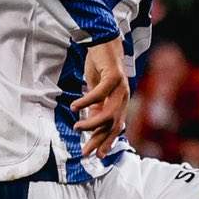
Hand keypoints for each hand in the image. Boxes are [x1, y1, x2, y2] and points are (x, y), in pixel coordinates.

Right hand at [73, 37, 129, 158]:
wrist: (104, 42)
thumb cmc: (100, 67)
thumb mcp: (96, 90)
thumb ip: (96, 106)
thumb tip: (89, 123)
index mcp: (120, 103)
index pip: (114, 128)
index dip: (105, 142)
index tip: (96, 156)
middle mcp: (123, 97)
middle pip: (113, 125)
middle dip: (99, 140)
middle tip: (85, 151)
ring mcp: (120, 88)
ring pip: (108, 113)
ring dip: (92, 123)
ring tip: (77, 127)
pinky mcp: (113, 77)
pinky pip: (99, 94)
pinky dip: (86, 101)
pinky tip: (74, 107)